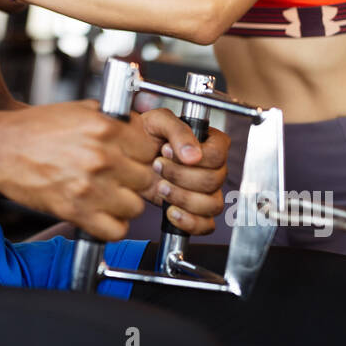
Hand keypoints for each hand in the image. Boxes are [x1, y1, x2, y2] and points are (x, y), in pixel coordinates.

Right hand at [0, 99, 162, 241]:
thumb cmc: (33, 130)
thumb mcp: (77, 110)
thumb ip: (110, 118)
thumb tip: (135, 126)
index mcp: (105, 127)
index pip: (150, 149)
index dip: (143, 156)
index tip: (134, 159)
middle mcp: (102, 156)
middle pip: (146, 179)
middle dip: (134, 180)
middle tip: (119, 178)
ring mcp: (91, 185)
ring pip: (135, 206)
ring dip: (123, 204)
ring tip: (107, 196)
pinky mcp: (76, 211)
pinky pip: (116, 229)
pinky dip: (110, 226)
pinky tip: (99, 213)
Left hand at [137, 108, 227, 234]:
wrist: (128, 156)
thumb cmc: (144, 133)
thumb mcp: (157, 120)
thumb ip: (178, 131)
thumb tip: (194, 155)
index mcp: (210, 142)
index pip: (217, 155)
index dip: (194, 157)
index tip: (167, 150)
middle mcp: (213, 167)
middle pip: (213, 180)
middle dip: (180, 176)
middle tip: (158, 166)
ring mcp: (206, 191)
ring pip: (212, 204)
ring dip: (183, 198)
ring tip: (161, 187)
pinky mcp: (195, 210)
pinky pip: (206, 224)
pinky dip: (188, 221)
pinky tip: (171, 211)